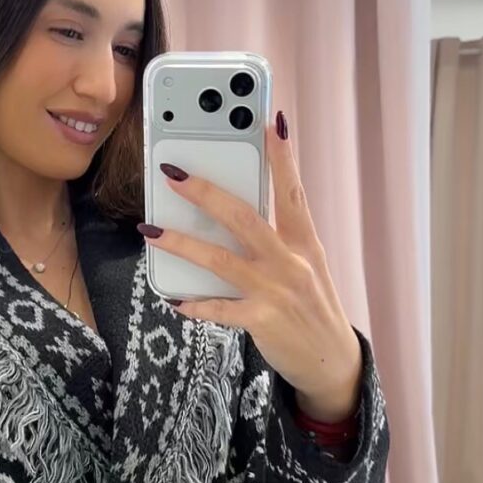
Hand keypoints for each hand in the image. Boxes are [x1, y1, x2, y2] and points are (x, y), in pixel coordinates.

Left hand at [141, 111, 363, 420]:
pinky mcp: (262, 322)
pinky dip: (195, 304)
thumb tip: (234, 212)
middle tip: (174, 173)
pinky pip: (220, 310)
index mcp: (305, 242)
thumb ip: (278, 238)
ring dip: (182, 243)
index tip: (270, 122)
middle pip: (244, 218)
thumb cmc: (311, 306)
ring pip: (221, 260)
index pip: (293, 192)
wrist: (331, 360)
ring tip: (150, 229)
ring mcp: (276, 292)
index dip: (282, 158)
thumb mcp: (307, 265)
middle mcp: (291, 262)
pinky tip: (174, 299)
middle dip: (207, 193)